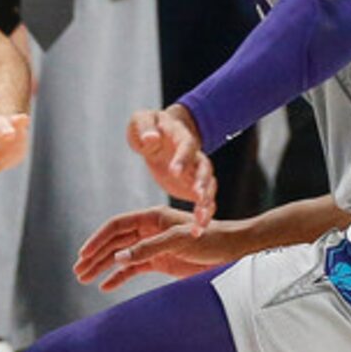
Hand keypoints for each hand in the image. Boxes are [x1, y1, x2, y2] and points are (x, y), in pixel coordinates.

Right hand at [73, 205, 249, 289]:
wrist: (233, 251)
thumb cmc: (210, 239)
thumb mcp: (179, 241)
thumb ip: (149, 248)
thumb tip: (118, 258)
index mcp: (151, 217)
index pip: (116, 226)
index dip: (97, 239)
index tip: (83, 254)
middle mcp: (149, 231)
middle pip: (114, 242)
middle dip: (95, 256)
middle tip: (78, 271)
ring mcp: (153, 247)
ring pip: (121, 257)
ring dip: (103, 267)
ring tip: (85, 279)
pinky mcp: (160, 262)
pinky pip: (134, 269)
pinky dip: (119, 277)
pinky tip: (106, 285)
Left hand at [128, 104, 215, 227]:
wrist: (158, 132)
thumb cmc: (148, 126)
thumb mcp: (142, 121)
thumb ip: (145, 128)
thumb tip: (151, 138)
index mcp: (181, 137)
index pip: (186, 146)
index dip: (183, 158)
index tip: (174, 171)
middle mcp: (195, 155)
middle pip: (204, 169)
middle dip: (202, 183)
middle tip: (198, 197)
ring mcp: (196, 172)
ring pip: (209, 188)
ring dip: (207, 203)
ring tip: (201, 220)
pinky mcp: (194, 187)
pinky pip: (204, 202)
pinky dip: (203, 215)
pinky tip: (197, 230)